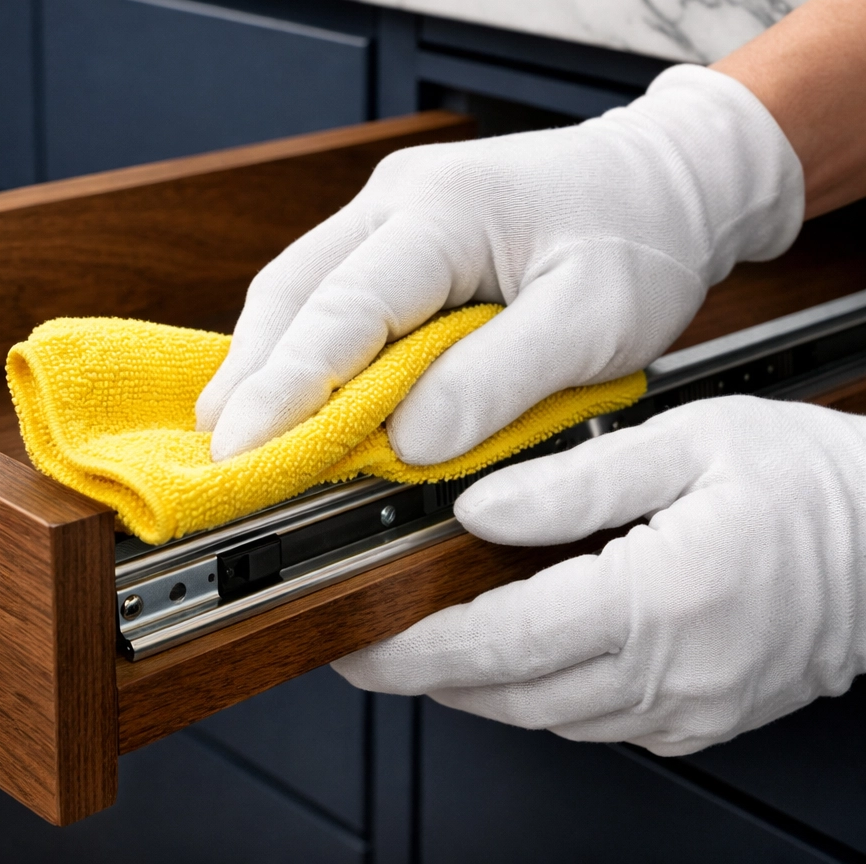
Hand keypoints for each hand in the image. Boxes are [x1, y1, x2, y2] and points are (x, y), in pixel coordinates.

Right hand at [197, 66, 802, 462]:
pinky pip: (333, 288)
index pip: (342, 309)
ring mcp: (395, 209)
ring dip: (268, 359)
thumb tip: (407, 440)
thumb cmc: (640, 237)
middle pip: (294, 291)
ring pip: (301, 288)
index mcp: (444, 211)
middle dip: (252, 374)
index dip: (287, 387)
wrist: (665, 180)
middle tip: (221, 452)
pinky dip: (305, 344)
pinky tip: (295, 385)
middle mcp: (401, 200)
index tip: (244, 451)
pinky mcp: (403, 232)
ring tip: (242, 428)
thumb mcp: (595, 319)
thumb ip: (498, 378)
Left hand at [333, 397, 865, 755]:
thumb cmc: (803, 482)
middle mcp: (669, 675)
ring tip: (426, 640)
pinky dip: (533, 691)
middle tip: (368, 643)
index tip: (360, 642)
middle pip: (508, 694)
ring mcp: (685, 709)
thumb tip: (479, 509)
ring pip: (541, 716)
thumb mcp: (682, 443)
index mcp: (658, 601)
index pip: (501, 643)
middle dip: (424, 674)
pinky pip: (587, 720)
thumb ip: (570, 482)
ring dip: (475, 684)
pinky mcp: (696, 718)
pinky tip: (513, 651)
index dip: (414, 648)